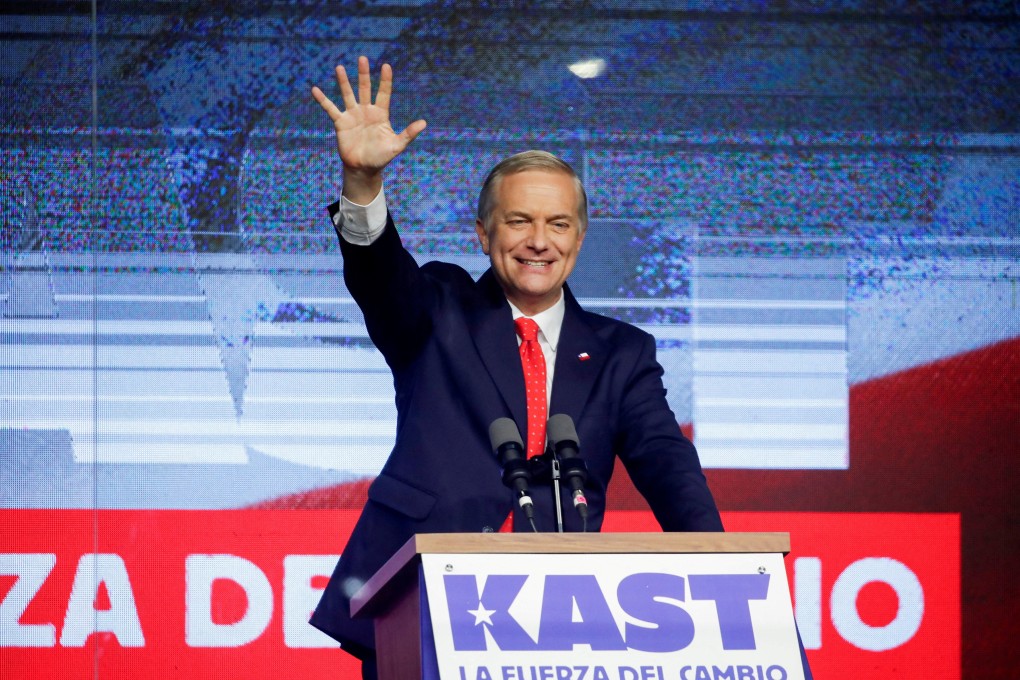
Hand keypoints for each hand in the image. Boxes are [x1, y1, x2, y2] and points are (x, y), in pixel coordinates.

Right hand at [311, 56, 425, 202]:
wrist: (363, 168)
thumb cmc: (381, 157)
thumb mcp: (396, 145)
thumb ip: (408, 133)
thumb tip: (424, 123)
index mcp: (380, 114)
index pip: (383, 93)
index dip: (385, 80)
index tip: (386, 66)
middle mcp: (366, 111)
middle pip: (365, 89)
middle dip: (364, 74)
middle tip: (362, 58)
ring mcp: (352, 115)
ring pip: (348, 94)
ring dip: (344, 81)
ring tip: (340, 67)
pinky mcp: (340, 123)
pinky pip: (330, 109)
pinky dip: (323, 100)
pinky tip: (315, 89)